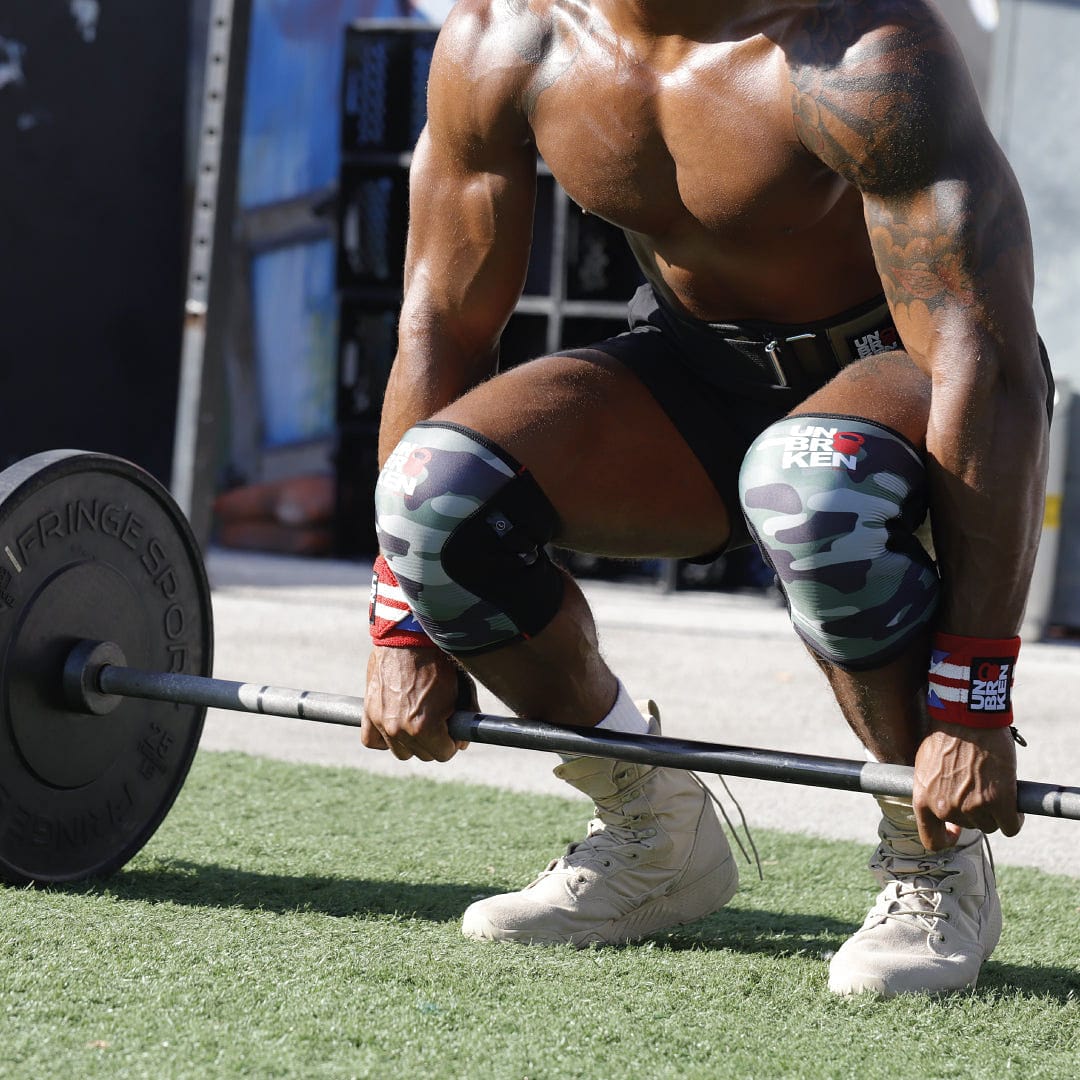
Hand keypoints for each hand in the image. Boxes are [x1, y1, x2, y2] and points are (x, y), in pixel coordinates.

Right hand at [361, 646, 474, 761]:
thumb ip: (463, 719)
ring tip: (418, 720)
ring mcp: (381, 723)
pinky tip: (395, 725)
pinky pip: (372, 741)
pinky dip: (383, 738)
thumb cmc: (437, 662)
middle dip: (433, 741)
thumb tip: (462, 740)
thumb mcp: (460, 690)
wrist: (408, 639)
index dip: (452, 742)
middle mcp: (399, 730)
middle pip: (422, 754)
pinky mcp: (368, 713)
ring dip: (410, 741)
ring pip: (400, 751)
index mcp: (423, 728)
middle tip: (437, 722)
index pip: (444, 754)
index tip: (453, 732)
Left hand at [913, 721, 1022, 849]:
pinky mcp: (998, 802)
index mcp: (923, 800)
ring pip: (990, 825)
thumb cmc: (946, 736)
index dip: (946, 839)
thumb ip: (932, 790)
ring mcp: (972, 807)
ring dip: (995, 812)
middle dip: (975, 812)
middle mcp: (945, 809)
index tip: (956, 832)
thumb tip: (941, 807)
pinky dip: (1015, 818)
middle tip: (980, 790)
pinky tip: (1014, 806)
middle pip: (969, 827)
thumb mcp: (925, 767)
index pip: (931, 841)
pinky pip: (1011, 826)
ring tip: (994, 789)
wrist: (966, 719)